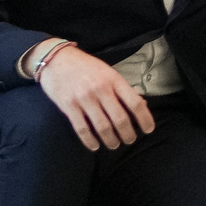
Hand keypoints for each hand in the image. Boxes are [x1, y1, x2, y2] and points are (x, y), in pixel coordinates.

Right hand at [35, 44, 156, 151]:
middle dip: (128, 134)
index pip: (135, 103)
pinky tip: (95, 146)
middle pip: (120, 118)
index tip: (149, 130)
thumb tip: (141, 104)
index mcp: (113, 79)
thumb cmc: (86, 66)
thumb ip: (122, 88)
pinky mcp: (69, 106)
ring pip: (102, 126)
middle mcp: (100, 89)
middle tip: (130, 140)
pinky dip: (90, 141)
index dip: (145, 119)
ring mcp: (84, 98)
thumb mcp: (108, 71)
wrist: (56, 59)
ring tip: (114, 145)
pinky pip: (82, 129)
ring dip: (111, 140)